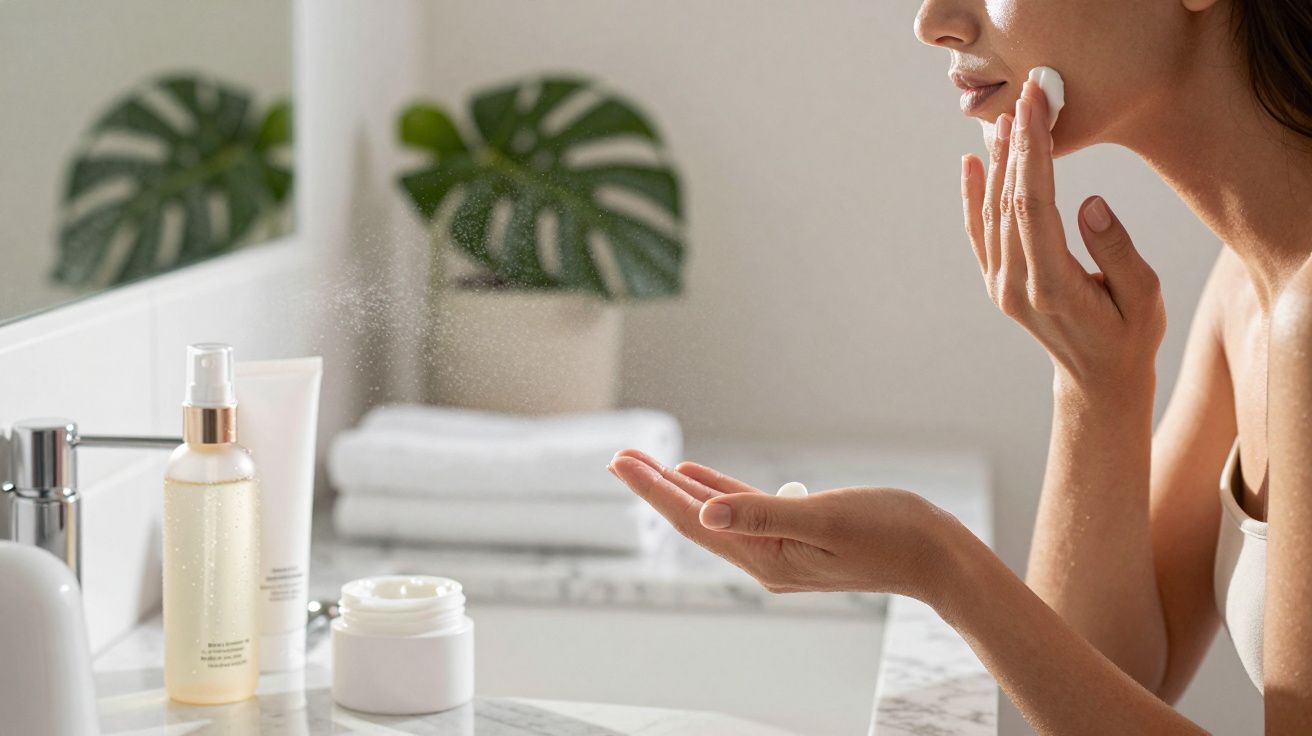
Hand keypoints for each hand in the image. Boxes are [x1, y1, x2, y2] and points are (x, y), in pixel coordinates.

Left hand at [606, 448, 960, 603]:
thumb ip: (763, 514)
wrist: (935, 555)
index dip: (654, 490)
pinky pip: (741, 510)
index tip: (621, 462)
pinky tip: (695, 475)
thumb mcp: (825, 519)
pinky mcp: (793, 534)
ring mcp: (777, 548)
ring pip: (713, 512)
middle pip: (695, 517)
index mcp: (765, 558)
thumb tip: (707, 512)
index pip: (694, 520)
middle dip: (654, 487)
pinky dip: (715, 490)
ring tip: (644, 464)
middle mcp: (763, 558)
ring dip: (678, 488)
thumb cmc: (890, 535)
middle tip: (618, 456)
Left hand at [961, 78, 1165, 393]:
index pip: (1035, 206)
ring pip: (992, 212)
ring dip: (1000, 162)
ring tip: (1011, 116)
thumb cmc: (1130, 335)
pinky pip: (980, 232)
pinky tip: (973, 162)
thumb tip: (1089, 204)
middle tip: (1028, 95)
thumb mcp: (1143, 296)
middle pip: (1009, 202)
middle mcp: (1016, 285)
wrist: (1097, 380)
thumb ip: (1116, 252)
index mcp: (1053, 286)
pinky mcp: (998, 283)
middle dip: (1018, 143)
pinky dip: (974, 195)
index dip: (1033, 152)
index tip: (1036, 109)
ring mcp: (1001, 285)